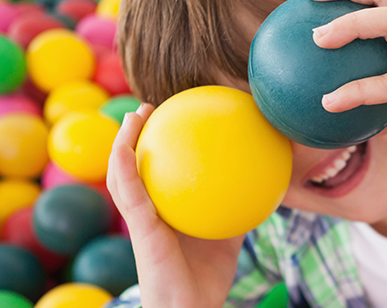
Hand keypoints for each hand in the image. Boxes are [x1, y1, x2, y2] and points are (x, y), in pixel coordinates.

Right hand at [107, 104, 244, 307]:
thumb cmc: (206, 279)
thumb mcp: (229, 238)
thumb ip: (238, 211)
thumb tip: (264, 184)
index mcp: (163, 214)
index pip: (156, 174)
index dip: (156, 148)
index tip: (168, 119)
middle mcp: (147, 214)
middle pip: (133, 169)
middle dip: (134, 137)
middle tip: (146, 108)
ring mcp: (140, 221)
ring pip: (122, 175)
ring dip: (122, 144)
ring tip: (133, 116)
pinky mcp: (139, 230)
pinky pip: (130, 195)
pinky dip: (124, 168)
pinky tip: (126, 147)